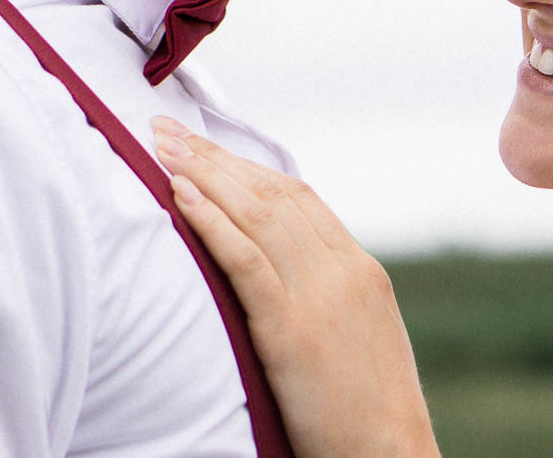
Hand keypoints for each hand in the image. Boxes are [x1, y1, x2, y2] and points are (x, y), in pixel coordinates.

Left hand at [150, 116, 440, 457]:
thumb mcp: (358, 340)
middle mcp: (343, 270)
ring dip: (203, 174)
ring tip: (160, 147)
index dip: (246, 166)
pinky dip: (213, 223)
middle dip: (214, 156)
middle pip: (272, 193)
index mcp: (359, 270)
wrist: (392, 456)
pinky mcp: (293, 332)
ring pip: (258, 214)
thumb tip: (280, 278)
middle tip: (165, 128)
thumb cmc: (368, 415)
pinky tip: (182, 197)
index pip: (298, 196)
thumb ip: (326, 300)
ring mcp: (321, 297)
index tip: (204, 144)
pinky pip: (247, 262)